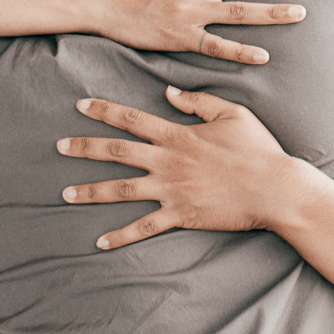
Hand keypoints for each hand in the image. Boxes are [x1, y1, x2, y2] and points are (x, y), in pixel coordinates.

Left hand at [56, 89, 293, 249]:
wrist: (273, 186)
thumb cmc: (256, 147)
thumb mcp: (232, 112)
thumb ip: (198, 100)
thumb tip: (168, 92)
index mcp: (178, 134)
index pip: (133, 119)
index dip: (105, 111)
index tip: (81, 105)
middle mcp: (168, 161)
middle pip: (117, 152)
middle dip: (85, 148)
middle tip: (59, 145)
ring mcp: (172, 190)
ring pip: (122, 190)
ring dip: (92, 191)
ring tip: (65, 193)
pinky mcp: (181, 215)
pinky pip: (144, 227)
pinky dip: (121, 235)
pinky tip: (100, 241)